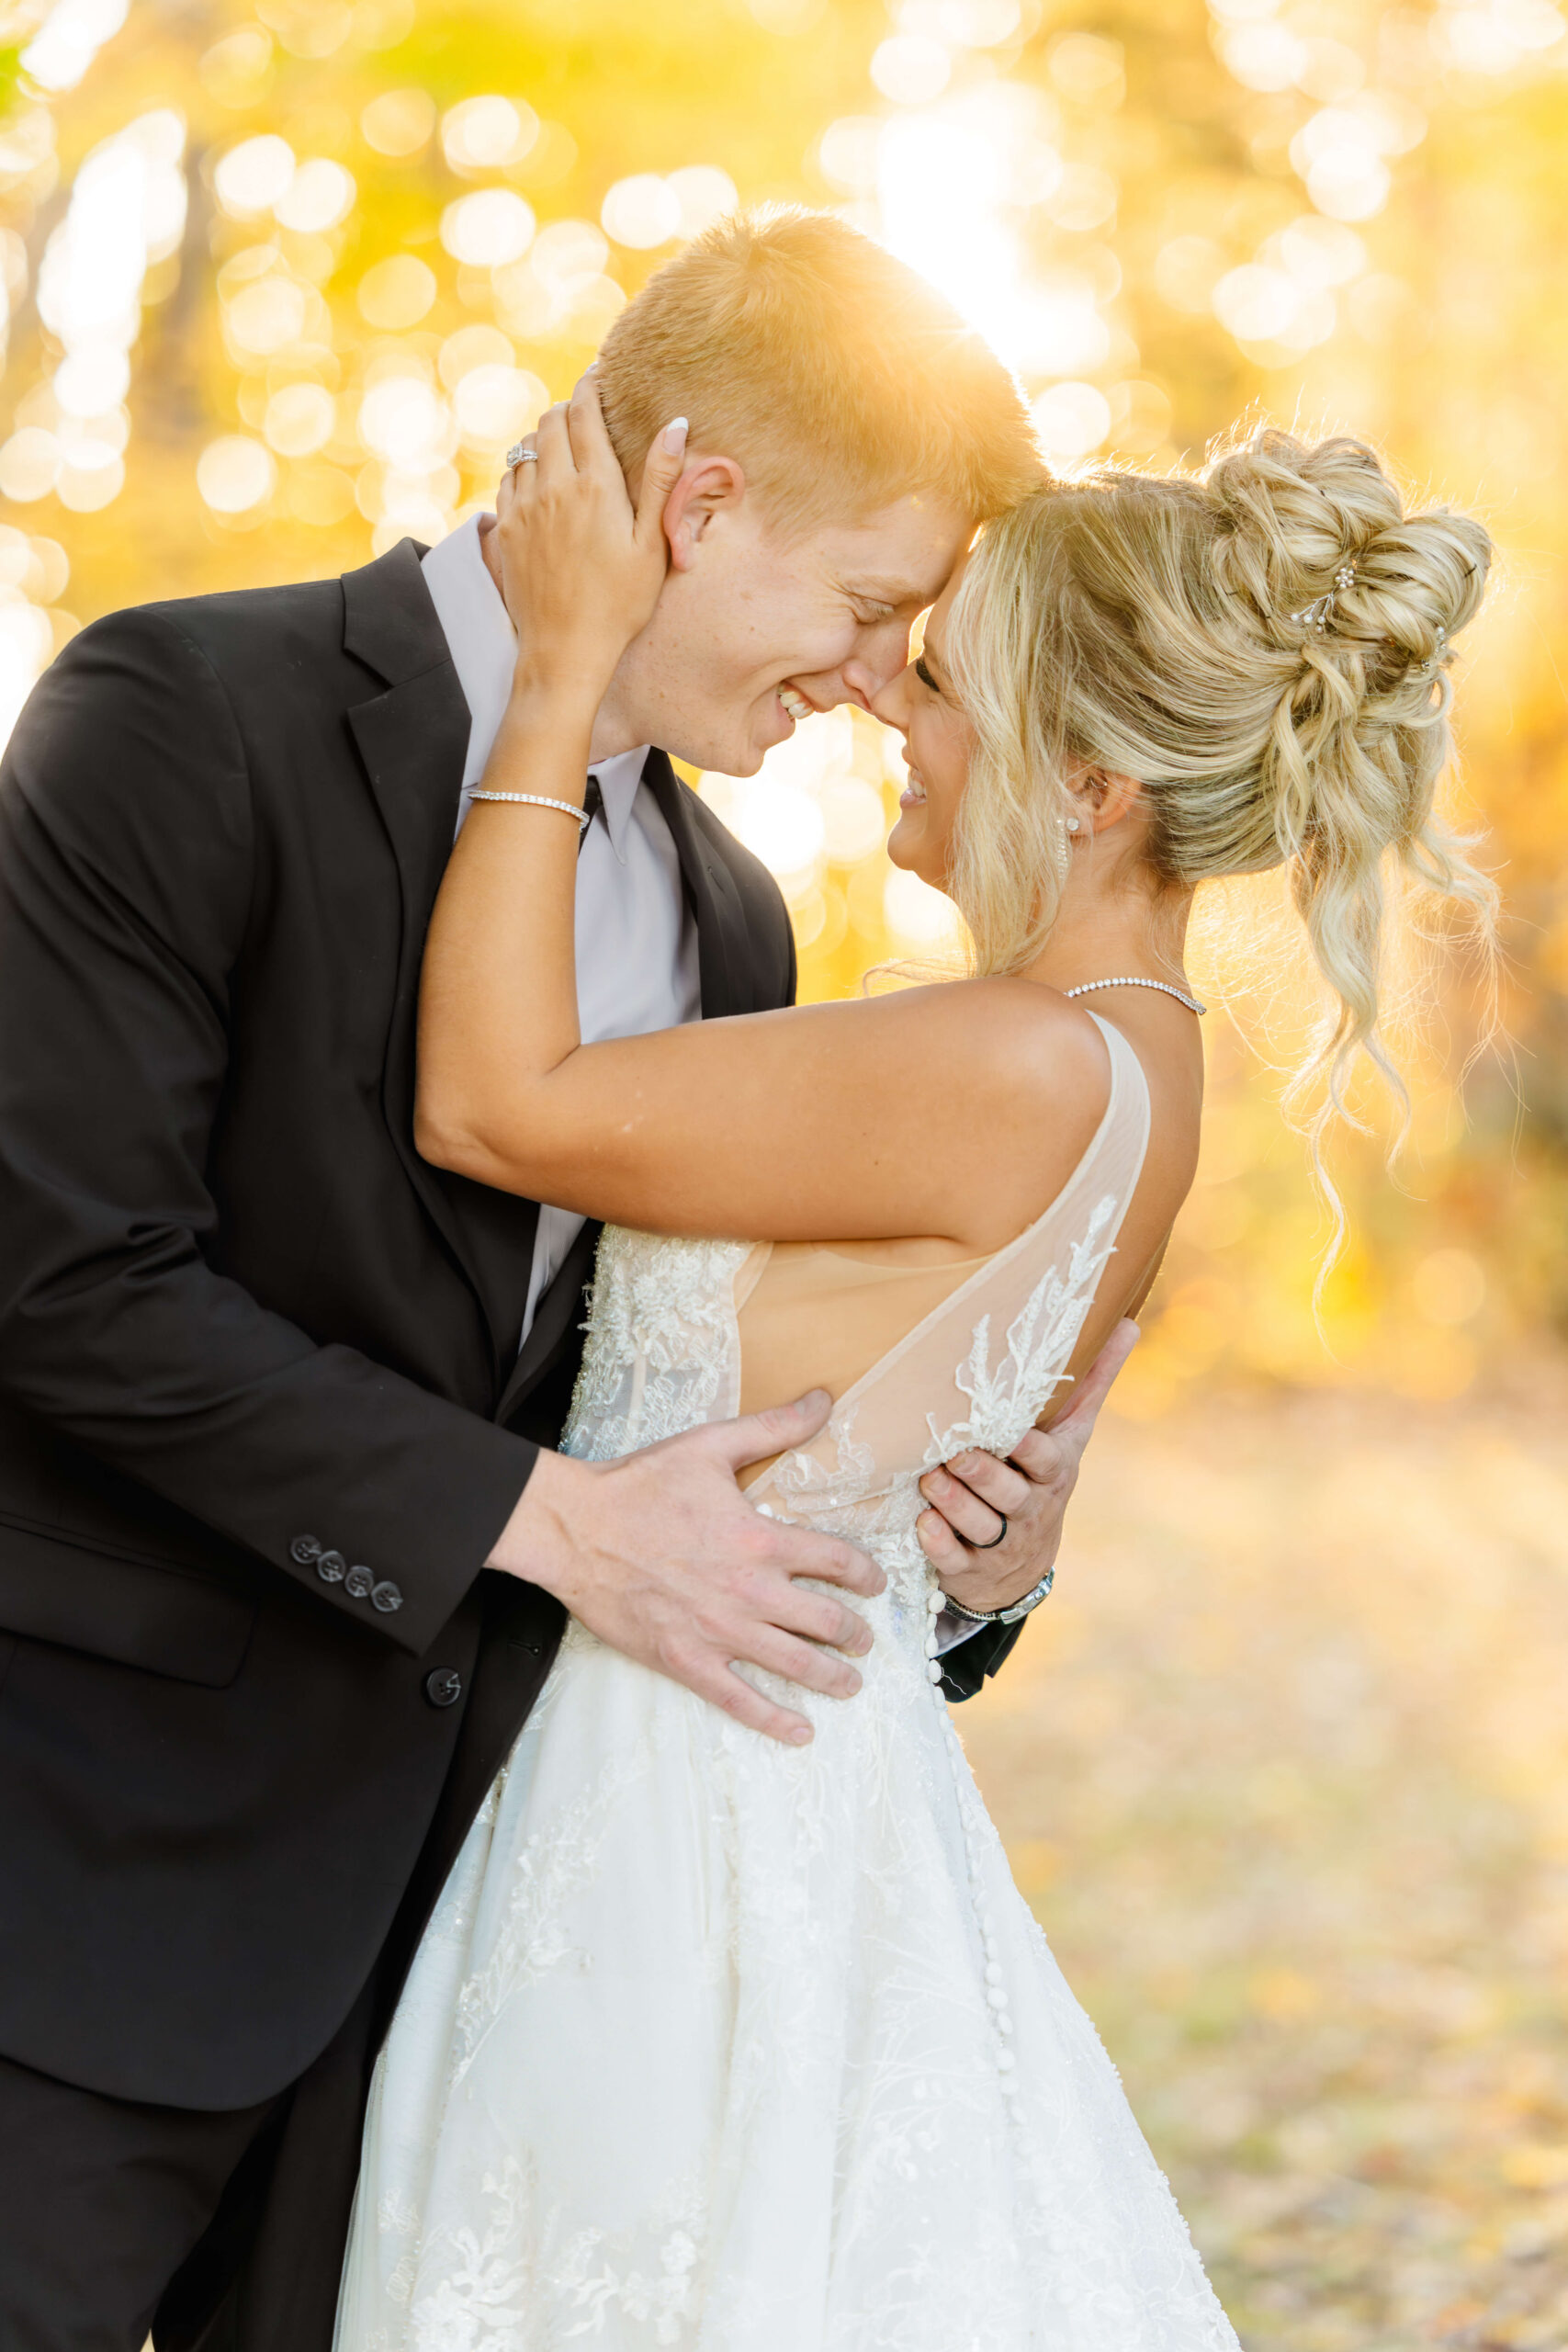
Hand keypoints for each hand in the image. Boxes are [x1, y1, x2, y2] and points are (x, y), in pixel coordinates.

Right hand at [487, 1389, 885, 1744]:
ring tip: (850, 1684)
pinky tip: (799, 1731)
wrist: (575, 1529)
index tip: (873, 1584)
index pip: (838, 1562)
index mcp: (761, 1539)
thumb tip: (824, 1399)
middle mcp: (750, 1591)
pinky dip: (775, 1720)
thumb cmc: (640, 1485)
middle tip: (865, 1641)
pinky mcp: (686, 1661)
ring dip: (832, 1678)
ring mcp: (720, 1632)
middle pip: (826, 1621)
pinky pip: (740, 1700)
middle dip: (855, 1634)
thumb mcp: (710, 1445)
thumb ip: (774, 1427)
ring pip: (794, 1664)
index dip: (865, 1576)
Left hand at [493, 372, 687, 701]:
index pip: (585, 414)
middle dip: (568, 407)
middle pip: (551, 421)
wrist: (564, 651)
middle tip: (585, 410)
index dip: (591, 386)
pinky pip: (509, 478)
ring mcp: (524, 508)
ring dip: (545, 436)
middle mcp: (554, 488)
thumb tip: (675, 425)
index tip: (599, 374)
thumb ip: (661, 482)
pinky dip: (524, 467)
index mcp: (595, 487)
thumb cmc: (619, 605)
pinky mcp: (506, 529)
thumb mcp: (652, 546)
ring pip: (527, 447)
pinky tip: (540, 479)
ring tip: (564, 443)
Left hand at [915, 1320, 1138, 1615]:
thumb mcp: (1071, 1436)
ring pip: (978, 1526)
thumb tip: (1129, 1324)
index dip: (1028, 1449)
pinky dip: (936, 1542)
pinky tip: (923, 1521)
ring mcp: (1000, 1544)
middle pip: (1008, 1495)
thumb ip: (1093, 1384)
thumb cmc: (1041, 1478)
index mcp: (1052, 1474)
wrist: (1023, 1565)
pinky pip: (952, 1558)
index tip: (1011, 1433)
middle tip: (953, 1454)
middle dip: (981, 1475)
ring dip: (952, 1502)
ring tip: (930, 1478)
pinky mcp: (969, 1570)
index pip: (1045, 1460)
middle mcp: (1029, 1510)